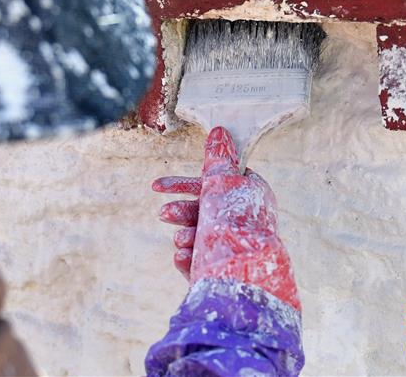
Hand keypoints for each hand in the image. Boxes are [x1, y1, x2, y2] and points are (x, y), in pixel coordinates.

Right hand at [153, 127, 299, 309]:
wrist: (240, 274)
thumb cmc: (232, 222)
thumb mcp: (221, 181)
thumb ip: (217, 158)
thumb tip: (220, 131)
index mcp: (248, 198)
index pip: (213, 185)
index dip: (184, 185)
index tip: (158, 187)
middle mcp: (242, 223)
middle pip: (202, 211)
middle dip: (181, 212)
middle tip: (164, 214)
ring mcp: (232, 249)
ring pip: (198, 236)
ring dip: (186, 235)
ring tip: (182, 242)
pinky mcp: (222, 272)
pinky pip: (199, 261)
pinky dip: (188, 257)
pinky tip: (183, 256)